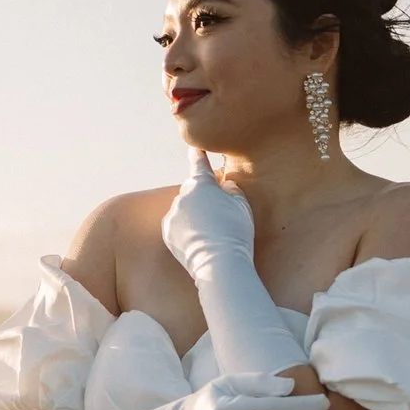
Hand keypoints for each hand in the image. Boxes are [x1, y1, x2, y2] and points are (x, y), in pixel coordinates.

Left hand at [163, 148, 255, 276]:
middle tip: (219, 217)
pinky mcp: (167, 232)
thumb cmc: (235, 231)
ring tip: (211, 234)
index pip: (199, 163)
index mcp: (201, 184)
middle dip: (203, 199)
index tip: (195, 147)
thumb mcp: (242, 204)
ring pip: (184, 210)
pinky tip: (200, 241)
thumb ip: (231, 189)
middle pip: (193, 192)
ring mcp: (173, 214)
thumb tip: (224, 185)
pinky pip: (177, 226)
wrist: (219, 262)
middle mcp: (183, 195)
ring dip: (194, 216)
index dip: (198, 155)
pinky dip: (186, 230)